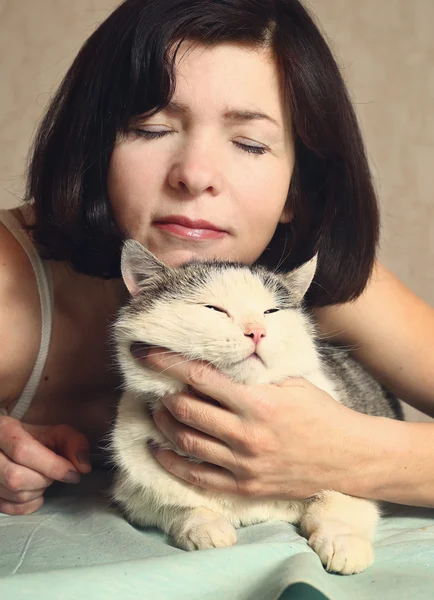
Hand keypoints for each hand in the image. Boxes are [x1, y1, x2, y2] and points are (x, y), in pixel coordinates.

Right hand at [0, 416, 91, 514]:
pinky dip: (28, 505)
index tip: (73, 474)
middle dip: (44, 479)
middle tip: (53, 474)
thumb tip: (84, 467)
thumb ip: (74, 443)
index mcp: (5, 431)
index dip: (52, 466)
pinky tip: (35, 493)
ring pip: (14, 493)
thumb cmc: (32, 438)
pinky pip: (8, 509)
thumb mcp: (54, 433)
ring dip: (38, 491)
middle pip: (16, 476)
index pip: (24, 451)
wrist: (7, 444)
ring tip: (43, 479)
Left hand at [142, 350, 374, 499]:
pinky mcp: (245, 487)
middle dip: (164, 394)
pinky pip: (198, 477)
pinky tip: (160, 451)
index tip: (147, 353)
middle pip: (187, 410)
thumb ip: (255, 373)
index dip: (169, 362)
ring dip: (164, 425)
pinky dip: (172, 463)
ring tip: (157, 412)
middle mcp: (246, 434)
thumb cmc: (321, 414)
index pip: (200, 376)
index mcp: (257, 402)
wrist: (348, 457)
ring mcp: (244, 464)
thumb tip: (220, 358)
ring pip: (186, 443)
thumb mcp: (291, 383)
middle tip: (157, 386)